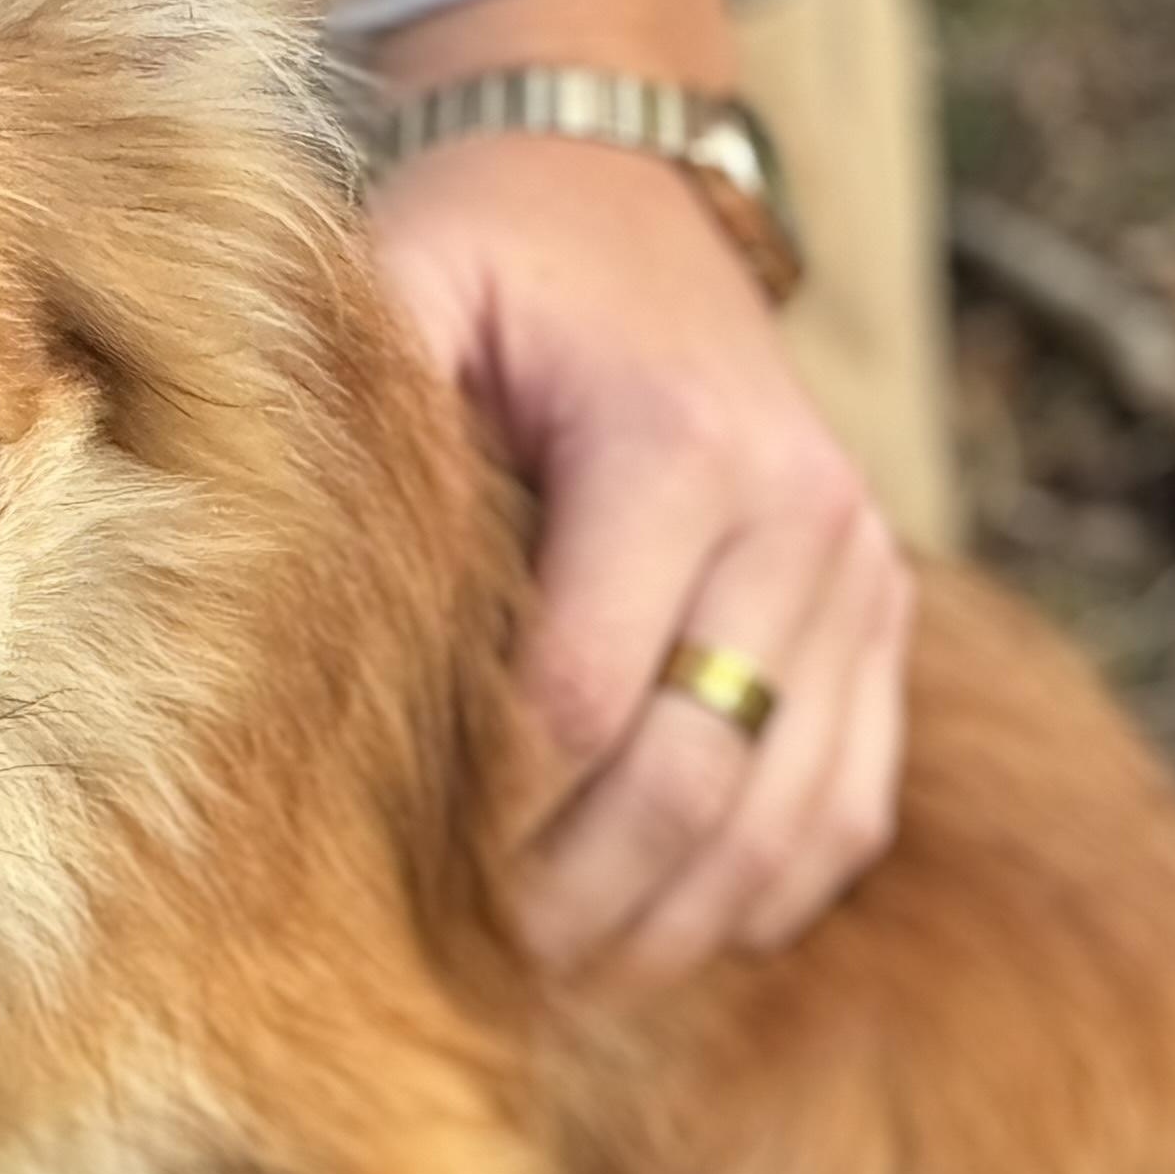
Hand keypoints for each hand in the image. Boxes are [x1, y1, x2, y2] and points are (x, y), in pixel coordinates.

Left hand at [367, 0, 911, 981]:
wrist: (625, 196)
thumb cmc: (486, 256)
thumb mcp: (401, 286)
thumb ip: (363, 423)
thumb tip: (292, 594)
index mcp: (676, 440)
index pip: (583, 696)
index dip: (493, 814)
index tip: (404, 877)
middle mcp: (801, 511)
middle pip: (694, 778)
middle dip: (583, 896)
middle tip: (484, 965)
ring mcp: (860, 570)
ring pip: (789, 818)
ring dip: (676, 919)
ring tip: (565, 977)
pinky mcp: (882, 616)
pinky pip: (848, 803)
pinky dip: (763, 890)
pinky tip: (665, 930)